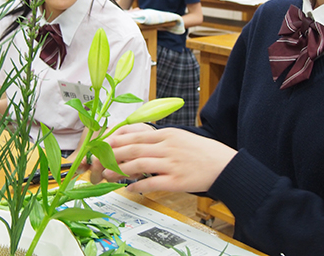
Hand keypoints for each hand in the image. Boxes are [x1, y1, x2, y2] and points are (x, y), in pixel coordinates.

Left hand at [91, 126, 236, 193]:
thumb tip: (140, 144)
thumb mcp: (181, 137)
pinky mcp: (176, 181)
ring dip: (119, 171)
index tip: (104, 144)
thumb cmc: (202, 152)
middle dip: (113, 155)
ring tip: (107, 175)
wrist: (224, 166)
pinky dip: (137, 186)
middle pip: (133, 149)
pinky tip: (128, 188)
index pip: (136, 136)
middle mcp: (167, 147)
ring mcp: (171, 164)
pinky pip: (151, 183)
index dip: (117, 141)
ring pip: (138, 165)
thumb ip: (161, 140)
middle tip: (99, 161)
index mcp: (168, 134)